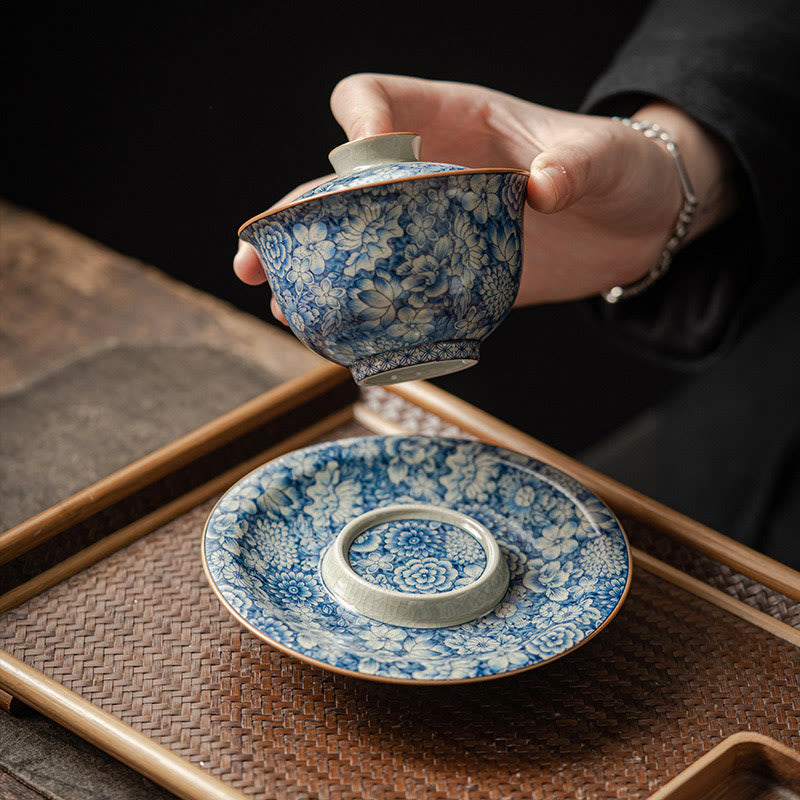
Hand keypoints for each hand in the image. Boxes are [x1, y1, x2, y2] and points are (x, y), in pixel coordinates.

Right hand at [234, 74, 736, 317]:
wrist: (636, 222)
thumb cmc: (620, 167)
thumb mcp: (604, 156)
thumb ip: (574, 165)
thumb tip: (543, 187)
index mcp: (456, 121)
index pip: (379, 101)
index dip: (357, 121)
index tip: (357, 154)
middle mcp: (432, 173)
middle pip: (343, 185)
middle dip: (297, 215)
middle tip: (257, 252)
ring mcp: (438, 228)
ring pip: (361, 244)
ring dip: (317, 272)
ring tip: (283, 304)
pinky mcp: (457, 274)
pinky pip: (403, 291)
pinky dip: (372, 312)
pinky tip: (345, 336)